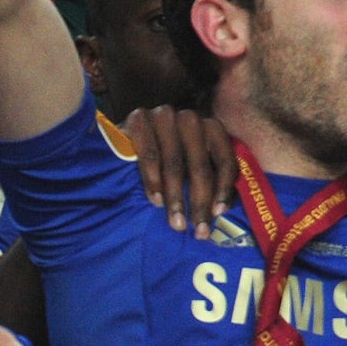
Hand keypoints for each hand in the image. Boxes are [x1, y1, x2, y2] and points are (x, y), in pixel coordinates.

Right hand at [127, 106, 235, 238]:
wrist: (121, 140)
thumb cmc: (164, 159)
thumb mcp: (190, 166)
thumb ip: (207, 179)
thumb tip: (222, 213)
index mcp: (211, 128)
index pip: (225, 158)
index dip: (224, 187)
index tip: (219, 213)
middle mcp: (191, 118)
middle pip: (200, 165)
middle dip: (200, 201)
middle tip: (198, 229)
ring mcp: (164, 116)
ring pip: (175, 163)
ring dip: (176, 197)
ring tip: (177, 222)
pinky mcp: (138, 119)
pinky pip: (149, 155)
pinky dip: (153, 181)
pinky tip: (156, 201)